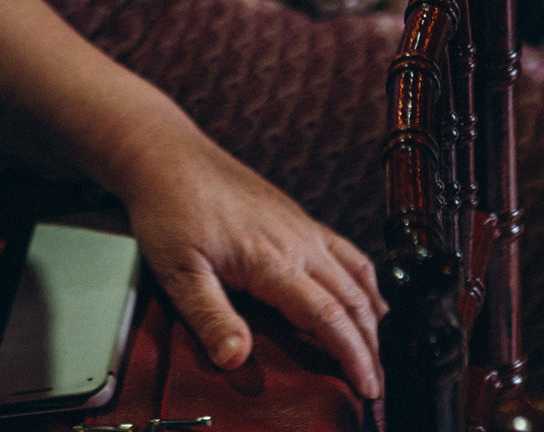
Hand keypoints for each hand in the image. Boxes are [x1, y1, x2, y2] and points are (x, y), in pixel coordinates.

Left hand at [117, 123, 386, 395]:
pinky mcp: (295, 215)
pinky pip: (345, 249)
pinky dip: (364, 279)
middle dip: (371, 345)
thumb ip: (210, 317)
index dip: (354, 356)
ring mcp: (300, 225)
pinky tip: (365, 295)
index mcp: (272, 260)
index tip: (368, 388)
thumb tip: (237, 359)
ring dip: (372, 315)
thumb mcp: (178, 271)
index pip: (329, 317)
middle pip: (353, 299)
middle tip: (376, 384)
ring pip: (356, 273)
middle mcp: (297, 240)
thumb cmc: (168, 209)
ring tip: (375, 350)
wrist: (167, 155)